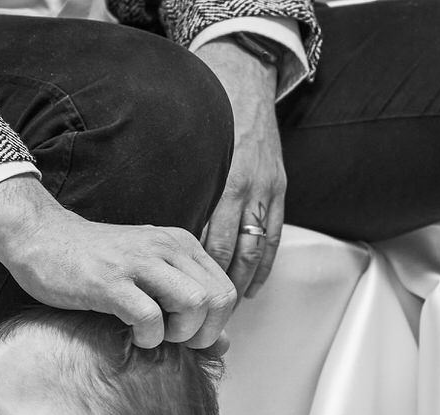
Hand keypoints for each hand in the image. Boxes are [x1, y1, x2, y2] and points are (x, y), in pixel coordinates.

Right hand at [0, 176, 235, 348]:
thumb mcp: (151, 277)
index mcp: (181, 245)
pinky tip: (132, 334)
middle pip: (217, 300)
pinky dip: (148, 336)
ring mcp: (138, 263)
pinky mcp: (110, 282)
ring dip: (179, 333)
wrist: (40, 239)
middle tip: (174, 339)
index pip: (226, 291)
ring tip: (154, 334)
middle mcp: (166, 248)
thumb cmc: (96, 264)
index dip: (214, 324)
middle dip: (202, 332)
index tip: (187, 333)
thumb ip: (188, 306)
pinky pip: (151, 317)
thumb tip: (224, 346)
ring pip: (194, 304)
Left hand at [197, 39, 286, 299]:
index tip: (183, 296)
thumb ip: (181, 192)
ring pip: (256, 251)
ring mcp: (266, 192)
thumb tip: (160, 237)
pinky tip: (252, 285)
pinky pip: (273, 238)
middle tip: (201, 313)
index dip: (199, 274)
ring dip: (241, 283)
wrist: (243, 78)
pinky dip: (264, 266)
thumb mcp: (187, 155)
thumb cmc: (208, 114)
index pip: (210, 244)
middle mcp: (246, 191)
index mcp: (221, 184)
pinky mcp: (279, 190)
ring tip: (226, 308)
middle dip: (219, 287)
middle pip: (233, 254)